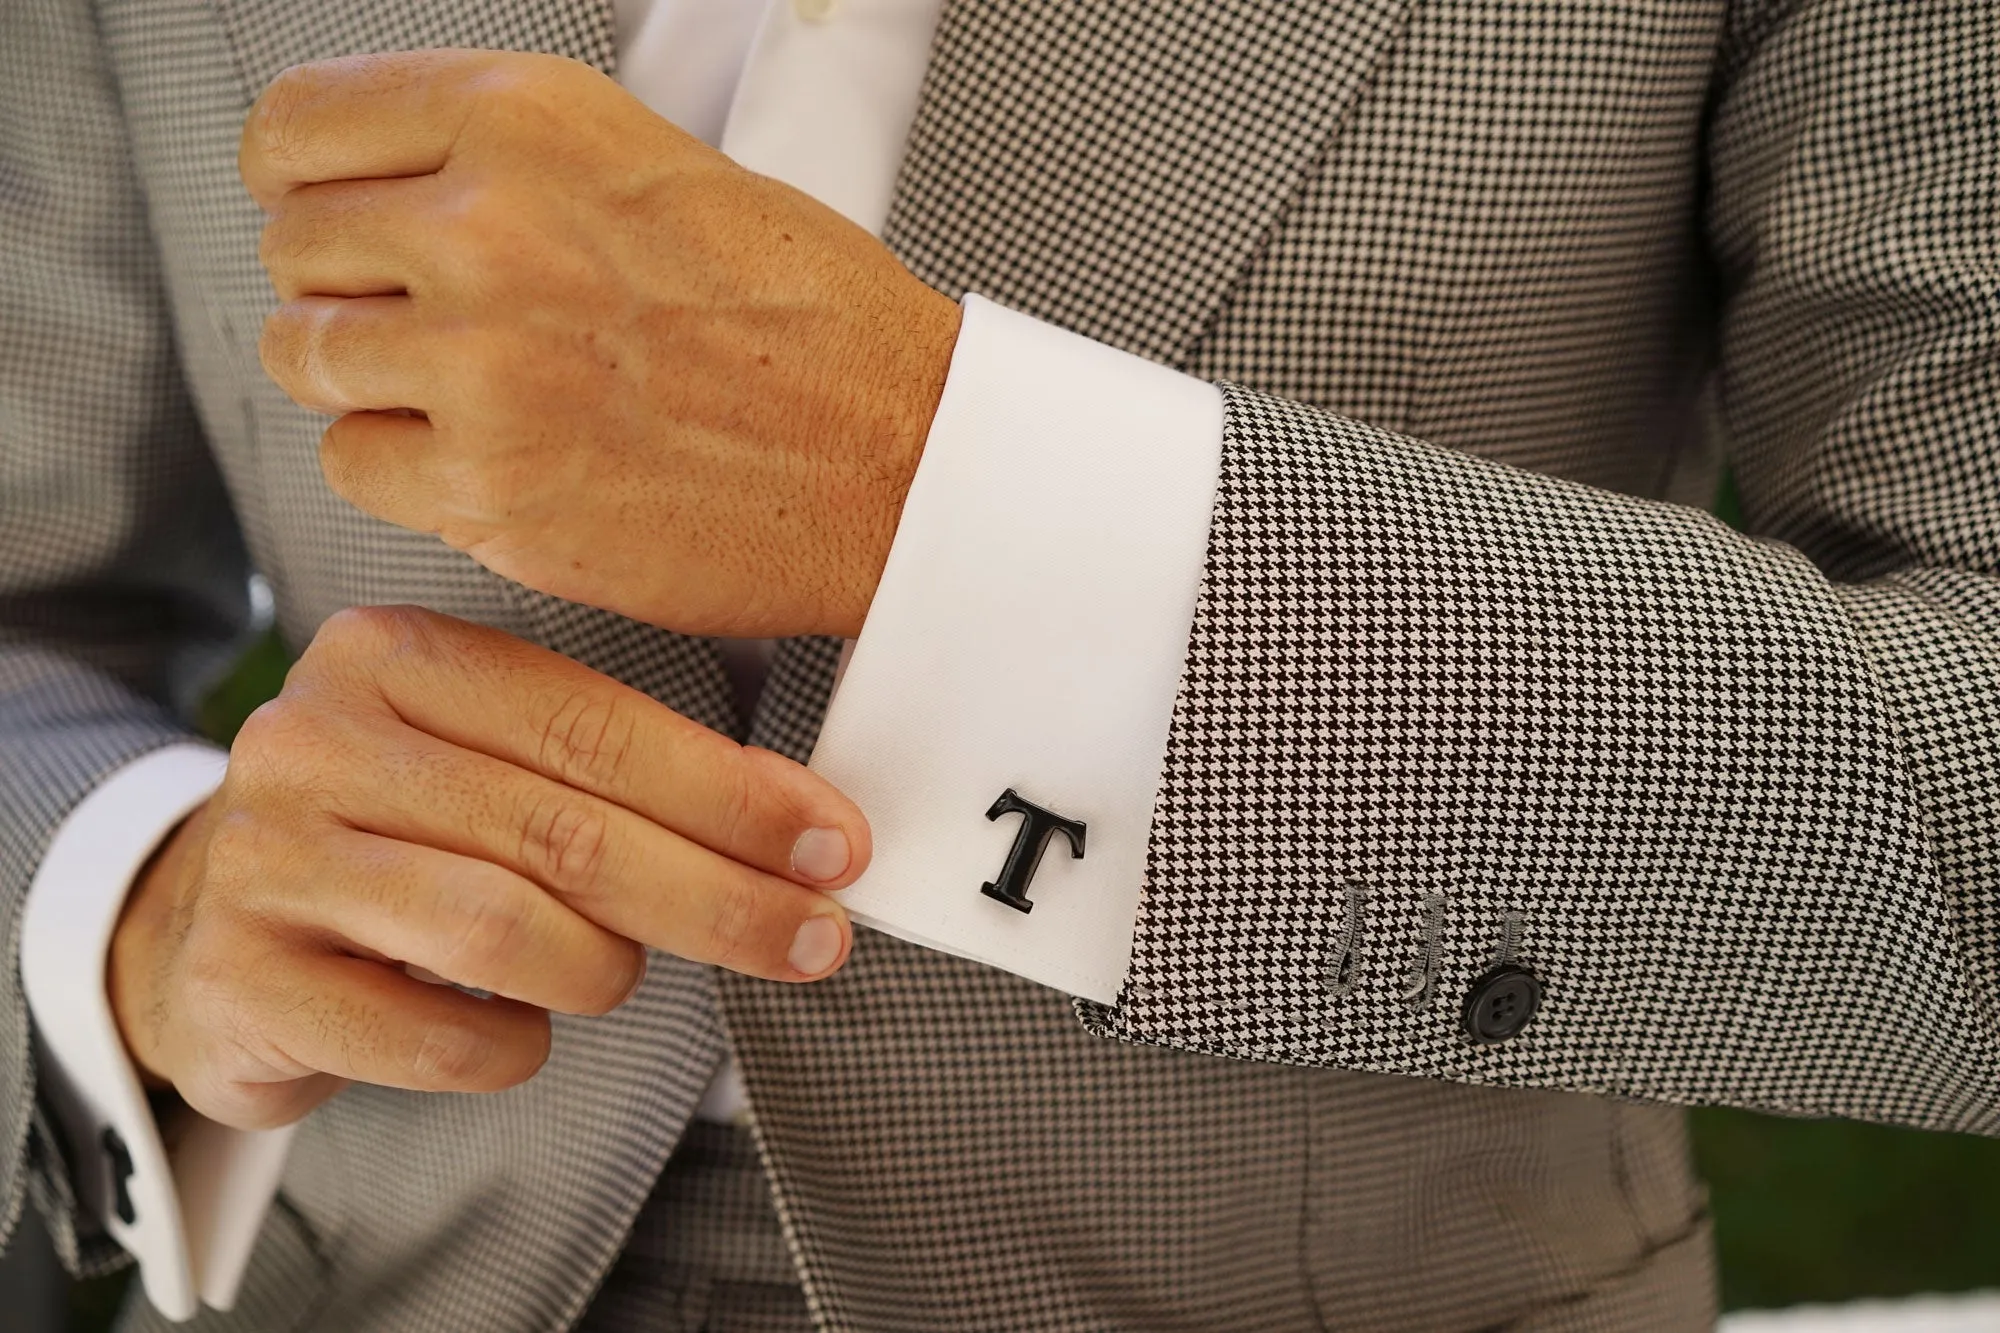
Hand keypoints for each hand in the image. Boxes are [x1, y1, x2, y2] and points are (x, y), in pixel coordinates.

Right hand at [106, 605, 868, 1129]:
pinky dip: (513, 1046)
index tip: (835, 848)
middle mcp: (316, 739)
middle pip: (565, 831)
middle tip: (816, 940)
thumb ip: (610, 771)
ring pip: (505, 932)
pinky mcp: (242, 978)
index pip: (594, 726)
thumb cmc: (399, 839)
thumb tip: (804, 830)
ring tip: (610, 975)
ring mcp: (266, 858)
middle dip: (719, 897)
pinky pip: (437, 1036)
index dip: (731, 795)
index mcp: (394, 657)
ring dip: (602, 971)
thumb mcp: (484, 763)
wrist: (208, 935)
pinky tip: (517, 1029)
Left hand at [243, 50, 961, 638]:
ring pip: (307, 360)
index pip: (297, 128)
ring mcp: (482, 365)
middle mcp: (489, 228)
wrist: (900, 459)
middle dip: (347, 289)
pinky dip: (406, 471)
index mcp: (528, 120)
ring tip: (467, 394)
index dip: (303, 180)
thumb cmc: (814, 323)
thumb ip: (510, 165)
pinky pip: (353, 466)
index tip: (325, 212)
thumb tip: (388, 190)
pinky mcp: (491, 487)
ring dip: (368, 382)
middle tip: (429, 321)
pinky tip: (490, 458)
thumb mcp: (661, 168)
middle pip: (293, 248)